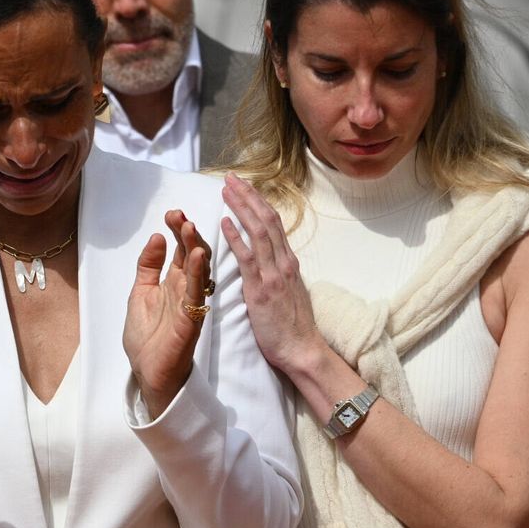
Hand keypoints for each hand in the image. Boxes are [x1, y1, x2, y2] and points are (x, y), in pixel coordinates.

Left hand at [122, 209, 211, 418]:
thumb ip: (148, 266)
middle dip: (186, 233)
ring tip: (189, 226)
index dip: (177, 230)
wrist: (148, 371)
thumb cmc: (147, 336)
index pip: (180, 249)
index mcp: (174, 282)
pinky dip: (196, 272)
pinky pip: (196, 291)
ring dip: (194, 247)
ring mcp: (190, 301)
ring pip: (198, 269)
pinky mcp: (191, 317)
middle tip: (179, 214)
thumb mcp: (140, 292)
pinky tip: (195, 255)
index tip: (172, 213)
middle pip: (191, 254)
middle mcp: (185, 288)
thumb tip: (156, 237)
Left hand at [220, 174, 325, 374]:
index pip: (273, 223)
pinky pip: (248, 258)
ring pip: (258, 231)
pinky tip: (225, 222)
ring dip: (241, 207)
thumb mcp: (288, 292)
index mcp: (288, 262)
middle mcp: (283, 262)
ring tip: (226, 190)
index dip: (258, 202)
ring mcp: (274, 274)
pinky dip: (236, 237)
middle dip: (248, 195)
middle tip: (231, 177)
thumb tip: (268, 262)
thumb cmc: (293, 327)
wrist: (302, 350)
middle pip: (266, 219)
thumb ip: (278, 274)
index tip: (244, 186)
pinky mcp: (262, 289)